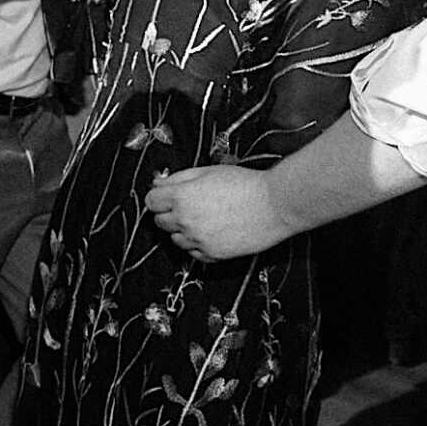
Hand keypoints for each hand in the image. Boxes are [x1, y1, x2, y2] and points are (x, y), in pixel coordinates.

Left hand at [145, 165, 290, 260]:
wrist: (275, 205)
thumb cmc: (246, 185)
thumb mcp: (208, 171)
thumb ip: (178, 178)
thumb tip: (158, 184)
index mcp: (182, 197)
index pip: (151, 202)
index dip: (159, 197)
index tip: (166, 196)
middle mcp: (186, 221)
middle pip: (159, 221)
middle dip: (169, 212)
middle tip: (188, 205)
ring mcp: (198, 240)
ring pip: (175, 239)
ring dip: (183, 230)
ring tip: (205, 218)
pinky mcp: (212, 254)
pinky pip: (193, 253)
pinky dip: (197, 244)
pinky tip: (211, 231)